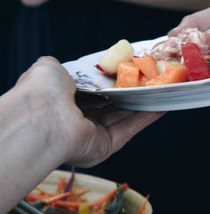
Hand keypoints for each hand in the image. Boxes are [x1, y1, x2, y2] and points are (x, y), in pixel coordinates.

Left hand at [15, 57, 162, 167]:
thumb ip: (63, 67)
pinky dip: (146, 116)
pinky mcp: (106, 146)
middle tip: (150, 77)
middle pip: (109, 104)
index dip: (109, 82)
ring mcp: (92, 135)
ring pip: (123, 116)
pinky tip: (161, 104)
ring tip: (161, 88)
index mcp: (62, 102)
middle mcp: (76, 120)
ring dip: (143, 103)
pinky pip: (129, 128)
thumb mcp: (50, 69)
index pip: (90, 91)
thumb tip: (73, 67)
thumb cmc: (43, 91)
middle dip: (130, 91)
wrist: (43, 119)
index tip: (127, 70)